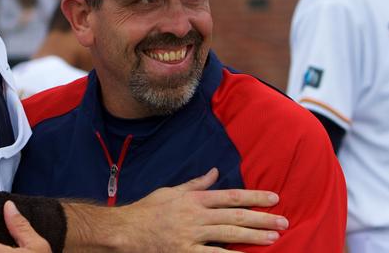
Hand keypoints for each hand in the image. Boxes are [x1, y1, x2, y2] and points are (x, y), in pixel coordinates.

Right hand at [116, 168, 287, 251]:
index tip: (273, 198)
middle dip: (261, 218)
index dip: (254, 196)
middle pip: (235, 215)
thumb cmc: (148, 210)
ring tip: (274, 237)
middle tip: (283, 221)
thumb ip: (196, 184)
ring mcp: (192, 236)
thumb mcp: (171, 191)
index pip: (231, 195)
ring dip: (254, 236)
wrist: (126, 231)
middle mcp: (196, 215)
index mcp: (194, 199)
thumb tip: (214, 172)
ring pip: (229, 234)